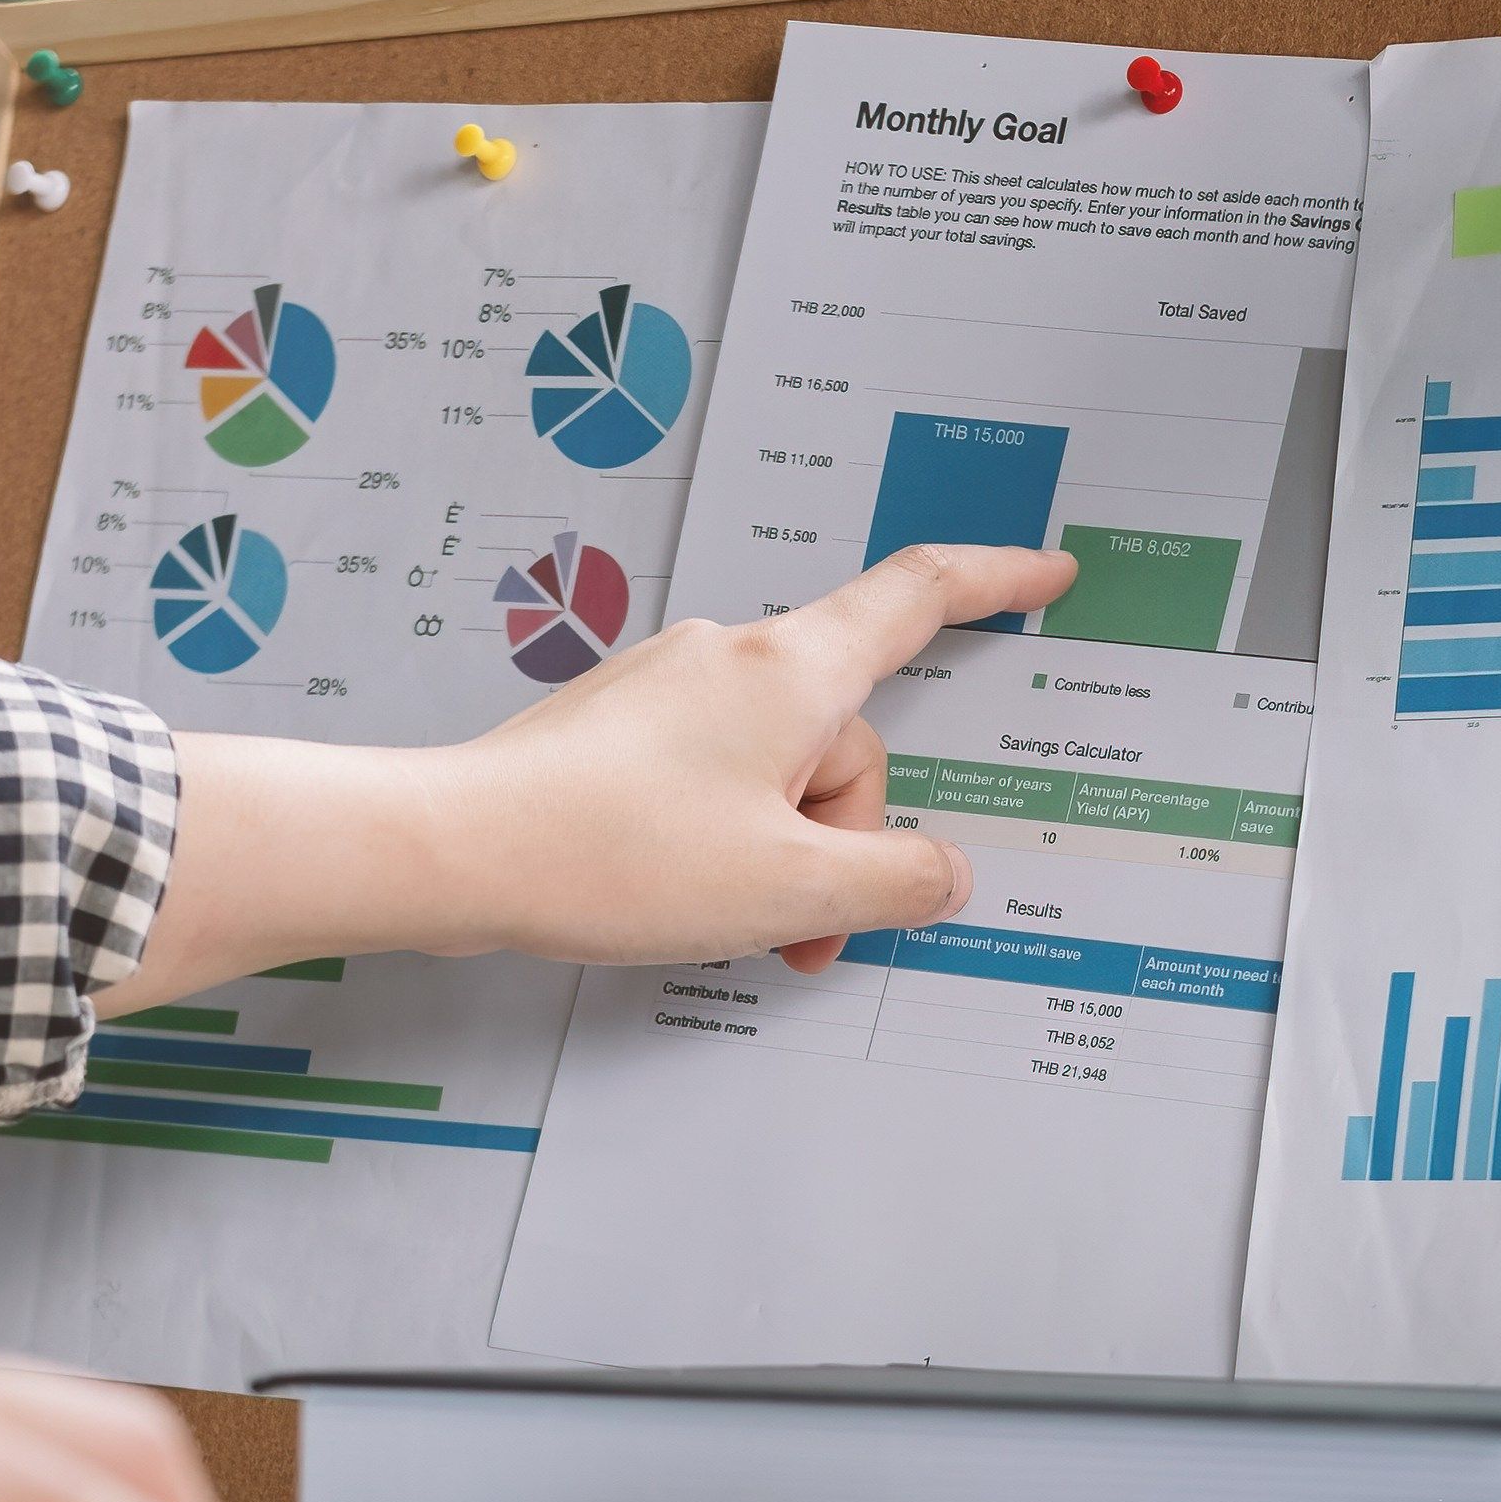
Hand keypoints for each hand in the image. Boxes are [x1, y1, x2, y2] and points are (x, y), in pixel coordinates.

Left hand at [110, 540, 1075, 1004]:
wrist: (454, 849)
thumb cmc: (609, 853)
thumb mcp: (788, 890)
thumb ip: (891, 882)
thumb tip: (940, 872)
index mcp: (793, 672)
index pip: (920, 596)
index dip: (996, 583)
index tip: (1046, 574)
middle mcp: (733, 658)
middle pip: (846, 734)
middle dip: (846, 835)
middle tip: (807, 927)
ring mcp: (670, 690)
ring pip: (778, 768)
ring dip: (781, 852)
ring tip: (732, 920)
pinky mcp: (621, 731)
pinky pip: (714, 778)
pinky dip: (727, 841)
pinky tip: (683, 894)